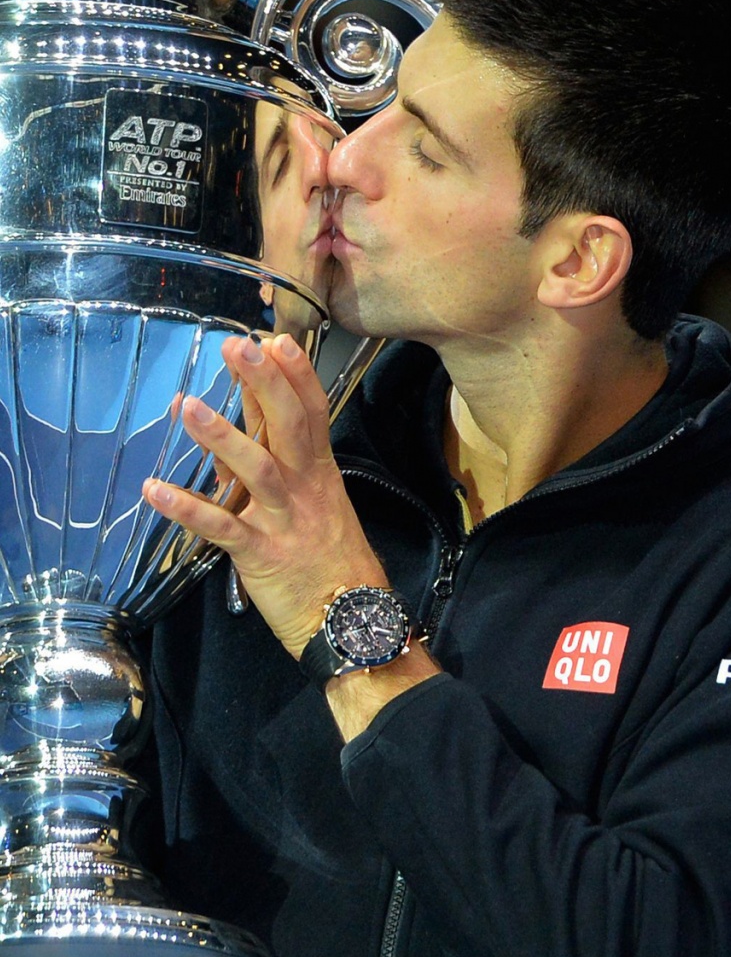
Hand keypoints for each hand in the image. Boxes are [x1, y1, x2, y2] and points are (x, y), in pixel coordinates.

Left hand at [143, 333, 388, 658]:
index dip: (296, 375)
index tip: (276, 338)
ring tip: (187, 406)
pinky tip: (154, 491)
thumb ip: (279, 466)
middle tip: (240, 347)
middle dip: (265, 384)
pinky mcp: (261, 554)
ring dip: (222, 436)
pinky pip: (221, 528)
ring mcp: (284, 520)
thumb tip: (242, 426)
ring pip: (256, 470)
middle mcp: (305, 489)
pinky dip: (187, 509)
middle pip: (289, 426)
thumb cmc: (332, 561)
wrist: (350, 618)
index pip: (312, 413)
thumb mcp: (315, 504)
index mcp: (320, 473)